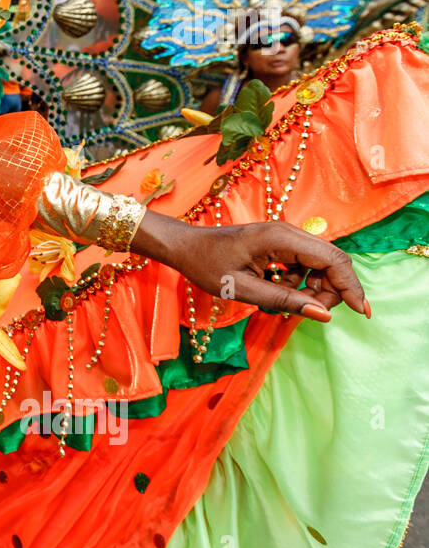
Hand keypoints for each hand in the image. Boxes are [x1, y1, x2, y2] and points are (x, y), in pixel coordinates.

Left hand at [130, 212, 367, 321]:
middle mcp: (289, 232)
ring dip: (312, 288)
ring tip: (281, 300)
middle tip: (305, 311)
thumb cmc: (205, 265)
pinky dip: (299, 283)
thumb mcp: (242, 289)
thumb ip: (284, 301)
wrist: (185, 246)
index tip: (361, 312)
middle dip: (330, 291)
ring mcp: (286, 237)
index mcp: (281, 238)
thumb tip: (324, 315)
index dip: (351, 287)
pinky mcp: (281, 244)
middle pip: (332, 262)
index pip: (333, 260)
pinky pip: (305, 265)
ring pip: (320, 265)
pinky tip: (274, 289)